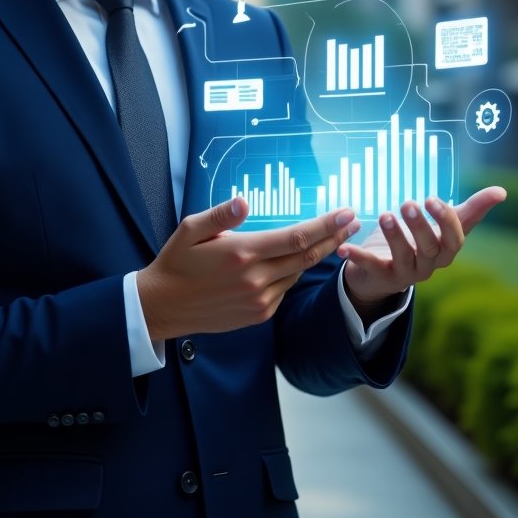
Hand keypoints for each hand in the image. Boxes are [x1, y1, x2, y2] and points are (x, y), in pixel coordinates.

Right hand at [137, 198, 361, 340]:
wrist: (163, 307)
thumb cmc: (176, 262)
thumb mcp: (190, 229)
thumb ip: (220, 215)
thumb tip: (244, 202)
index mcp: (242, 253)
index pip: (296, 238)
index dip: (325, 225)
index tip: (346, 213)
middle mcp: (255, 279)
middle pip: (307, 257)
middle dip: (334, 238)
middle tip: (354, 222)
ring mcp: (259, 301)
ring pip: (297, 274)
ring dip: (317, 256)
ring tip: (332, 238)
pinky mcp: (258, 315)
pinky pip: (284, 290)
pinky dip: (292, 274)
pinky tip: (293, 262)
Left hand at [338, 186, 506, 319]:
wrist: (385, 271)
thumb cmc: (419, 242)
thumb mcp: (444, 225)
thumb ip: (471, 210)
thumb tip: (502, 191)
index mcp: (445, 251)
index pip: (454, 240)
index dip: (446, 221)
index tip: (433, 199)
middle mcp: (428, 265)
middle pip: (429, 249)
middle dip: (420, 227)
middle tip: (408, 204)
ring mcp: (405, 274)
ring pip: (403, 258)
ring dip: (394, 237)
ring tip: (384, 216)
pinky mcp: (380, 277)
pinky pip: (370, 268)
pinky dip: (357, 257)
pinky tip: (344, 246)